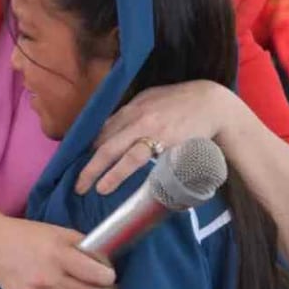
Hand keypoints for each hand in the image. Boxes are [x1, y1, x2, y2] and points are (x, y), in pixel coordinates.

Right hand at [0, 217, 115, 288]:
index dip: (108, 277)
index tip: (111, 275)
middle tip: (106, 286)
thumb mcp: (58, 232)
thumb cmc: (28, 236)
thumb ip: (84, 246)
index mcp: (57, 254)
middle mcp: (47, 278)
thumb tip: (106, 263)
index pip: (96, 276)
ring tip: (79, 287)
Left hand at [74, 81, 244, 194]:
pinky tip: (126, 184)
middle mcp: (138, 119)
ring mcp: (153, 132)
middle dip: (90, 166)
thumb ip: (132, 114)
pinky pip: (147, 161)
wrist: (210, 102)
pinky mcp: (169, 144)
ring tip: (98, 189)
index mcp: (131, 108)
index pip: (103, 131)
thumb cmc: (177, 101)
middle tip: (79, 184)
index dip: (89, 149)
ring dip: (109, 173)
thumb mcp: (149, 99)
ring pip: (124, 155)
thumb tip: (111, 129)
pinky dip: (133, 173)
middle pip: (107, 144)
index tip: (80, 164)